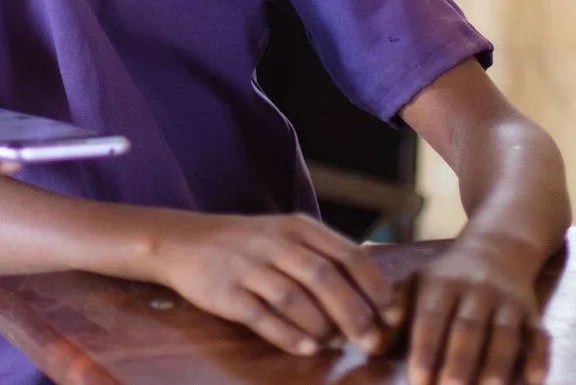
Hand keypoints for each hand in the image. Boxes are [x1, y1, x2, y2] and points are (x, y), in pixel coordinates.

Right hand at [143, 212, 398, 357]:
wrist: (182, 241)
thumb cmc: (247, 244)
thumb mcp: (286, 234)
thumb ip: (326, 255)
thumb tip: (377, 290)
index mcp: (297, 227)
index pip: (348, 255)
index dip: (375, 288)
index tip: (393, 316)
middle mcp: (274, 242)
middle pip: (325, 278)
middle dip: (355, 314)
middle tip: (372, 342)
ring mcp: (247, 265)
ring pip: (295, 297)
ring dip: (323, 326)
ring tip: (337, 344)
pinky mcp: (225, 291)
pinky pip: (261, 316)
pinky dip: (288, 334)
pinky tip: (307, 348)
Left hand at [401, 234, 549, 384]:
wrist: (498, 248)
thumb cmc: (447, 279)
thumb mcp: (416, 283)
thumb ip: (393, 312)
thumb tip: (371, 342)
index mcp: (440, 284)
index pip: (431, 319)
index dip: (425, 350)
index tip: (419, 381)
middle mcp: (475, 291)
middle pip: (468, 330)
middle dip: (459, 364)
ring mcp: (507, 302)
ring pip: (505, 335)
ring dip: (497, 366)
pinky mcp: (532, 313)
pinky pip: (538, 336)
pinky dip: (538, 358)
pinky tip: (533, 380)